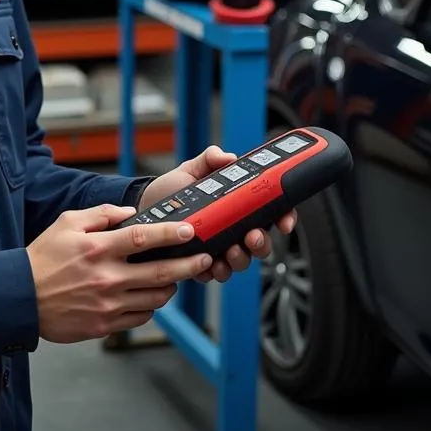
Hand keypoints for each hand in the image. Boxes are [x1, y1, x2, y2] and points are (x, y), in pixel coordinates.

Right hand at [25, 203, 214, 343]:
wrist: (21, 298)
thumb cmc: (43, 257)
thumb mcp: (67, 223)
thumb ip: (101, 214)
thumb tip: (128, 213)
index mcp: (98, 249)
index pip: (143, 238)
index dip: (170, 234)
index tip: (190, 231)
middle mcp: (107, 277)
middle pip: (159, 273)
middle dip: (188, 266)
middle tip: (204, 259)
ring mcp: (108, 304)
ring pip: (154, 298)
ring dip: (171, 286)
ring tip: (177, 277)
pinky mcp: (104, 325)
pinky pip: (139, 316)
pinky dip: (150, 305)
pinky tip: (150, 296)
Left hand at [139, 145, 297, 283]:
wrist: (145, 206)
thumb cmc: (172, 190)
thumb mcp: (192, 169)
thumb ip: (210, 159)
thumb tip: (227, 157)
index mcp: (238, 206)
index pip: (271, 213)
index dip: (285, 217)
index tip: (284, 222)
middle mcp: (233, 229)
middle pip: (262, 243)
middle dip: (262, 243)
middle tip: (252, 236)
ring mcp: (220, 248)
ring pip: (242, 261)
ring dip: (240, 259)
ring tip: (230, 250)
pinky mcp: (201, 263)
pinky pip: (216, 273)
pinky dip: (216, 270)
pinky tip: (210, 263)